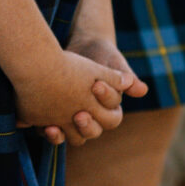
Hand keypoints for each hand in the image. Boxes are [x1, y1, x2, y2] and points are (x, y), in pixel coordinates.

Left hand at [31, 34, 146, 144]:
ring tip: (54, 126)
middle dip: (86, 125)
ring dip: (65, 134)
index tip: (96, 84)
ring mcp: (75, 117)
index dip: (105, 102)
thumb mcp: (114, 62)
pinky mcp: (57, 114)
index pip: (112, 117)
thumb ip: (125, 76)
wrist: (81, 49)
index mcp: (111, 109)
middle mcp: (95, 117)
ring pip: (74, 136)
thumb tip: (143, 90)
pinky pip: (55, 130)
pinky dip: (48, 131)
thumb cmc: (102, 55)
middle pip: (93, 132)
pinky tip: (41, 125)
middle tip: (78, 114)